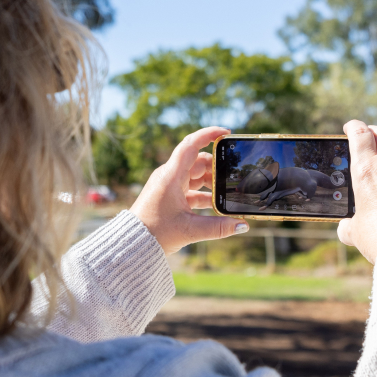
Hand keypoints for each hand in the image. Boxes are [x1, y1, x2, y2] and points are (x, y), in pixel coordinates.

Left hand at [130, 127, 248, 254]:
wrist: (133, 243)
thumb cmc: (156, 233)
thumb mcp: (190, 230)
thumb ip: (219, 228)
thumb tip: (243, 225)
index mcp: (171, 176)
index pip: (190, 145)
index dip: (208, 135)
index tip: (226, 132)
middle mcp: (169, 176)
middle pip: (198, 160)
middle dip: (217, 166)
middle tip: (234, 174)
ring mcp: (169, 185)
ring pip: (195, 175)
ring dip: (211, 181)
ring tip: (228, 191)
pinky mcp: (169, 195)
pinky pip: (191, 188)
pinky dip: (204, 193)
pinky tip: (217, 203)